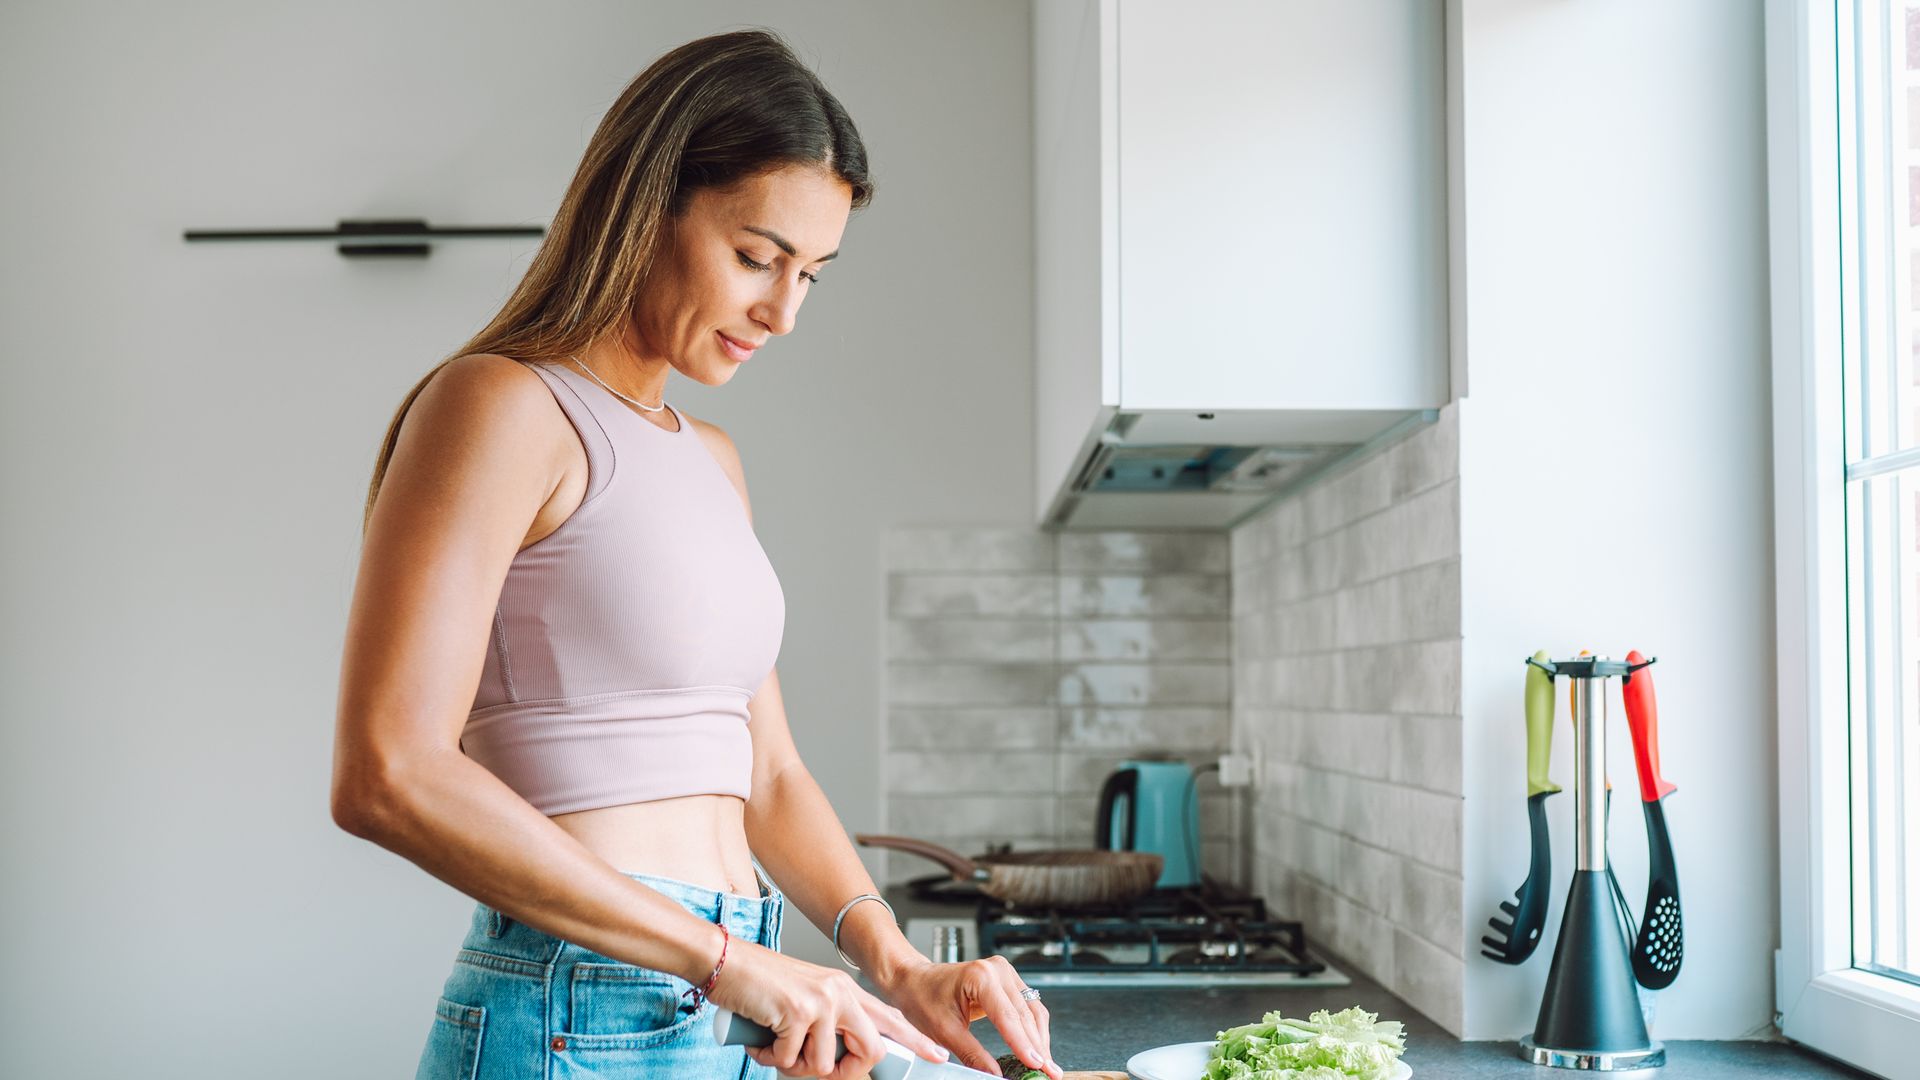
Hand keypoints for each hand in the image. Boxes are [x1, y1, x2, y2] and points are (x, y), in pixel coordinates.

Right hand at [708, 941, 950, 1078]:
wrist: (723, 959)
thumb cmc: (758, 984)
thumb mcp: (804, 998)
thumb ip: (826, 1025)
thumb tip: (836, 1063)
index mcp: (844, 989)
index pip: (890, 1018)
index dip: (916, 1042)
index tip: (938, 1057)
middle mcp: (839, 992)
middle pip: (871, 1051)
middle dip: (842, 1073)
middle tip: (807, 1065)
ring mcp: (821, 1001)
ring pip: (823, 1065)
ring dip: (792, 1064)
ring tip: (774, 1042)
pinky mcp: (798, 1011)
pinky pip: (789, 1059)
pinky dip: (768, 1056)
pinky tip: (759, 1036)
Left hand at [878, 956, 1060, 1079]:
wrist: (914, 980)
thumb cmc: (923, 999)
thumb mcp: (945, 1032)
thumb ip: (973, 1055)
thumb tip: (995, 1076)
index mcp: (980, 977)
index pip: (1009, 1017)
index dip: (1024, 1045)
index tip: (1037, 1066)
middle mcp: (997, 969)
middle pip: (1026, 1015)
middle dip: (1038, 1047)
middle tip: (1049, 1073)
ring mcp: (1005, 972)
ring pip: (1033, 1011)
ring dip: (1040, 1039)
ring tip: (1047, 1066)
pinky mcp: (1008, 980)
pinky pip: (1028, 1006)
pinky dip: (1033, 1029)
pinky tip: (1037, 1049)